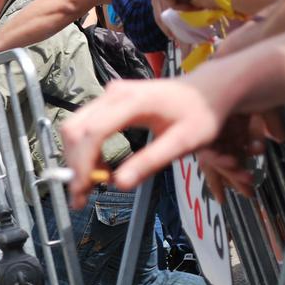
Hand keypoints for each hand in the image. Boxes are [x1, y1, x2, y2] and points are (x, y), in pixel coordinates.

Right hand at [59, 76, 231, 208]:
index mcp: (133, 102)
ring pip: (76, 127)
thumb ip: (151, 161)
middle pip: (75, 129)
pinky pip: (86, 124)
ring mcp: (110, 94)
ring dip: (77, 158)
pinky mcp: (110, 100)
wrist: (210, 88)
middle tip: (82, 196)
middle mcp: (114, 94)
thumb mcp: (184, 142)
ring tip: (92, 185)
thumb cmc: (201, 114)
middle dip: (74, 164)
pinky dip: (85, 149)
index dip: (83, 164)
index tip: (82, 192)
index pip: (93, 133)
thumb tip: (120, 184)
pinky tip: (100, 167)